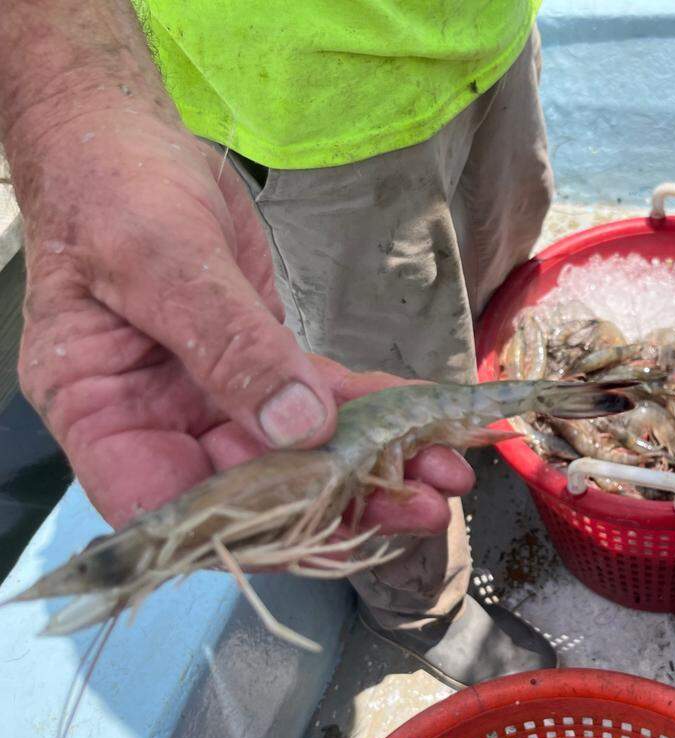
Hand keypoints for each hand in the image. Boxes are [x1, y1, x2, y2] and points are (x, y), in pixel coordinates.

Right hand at [15, 110, 470, 533]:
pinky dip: (374, 408)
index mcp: (103, 415)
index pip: (167, 507)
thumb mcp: (161, 260)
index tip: (327, 533)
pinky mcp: (262, 369)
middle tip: (424, 505)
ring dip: (375, 465)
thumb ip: (227, 344)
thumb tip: (300, 427)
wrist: (129, 141)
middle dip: (342, 505)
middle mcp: (158, 424)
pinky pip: (325, 399)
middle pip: (253, 492)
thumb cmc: (114, 191)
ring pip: (301, 453)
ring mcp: (212, 401)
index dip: (245, 534)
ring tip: (447, 474)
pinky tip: (425, 416)